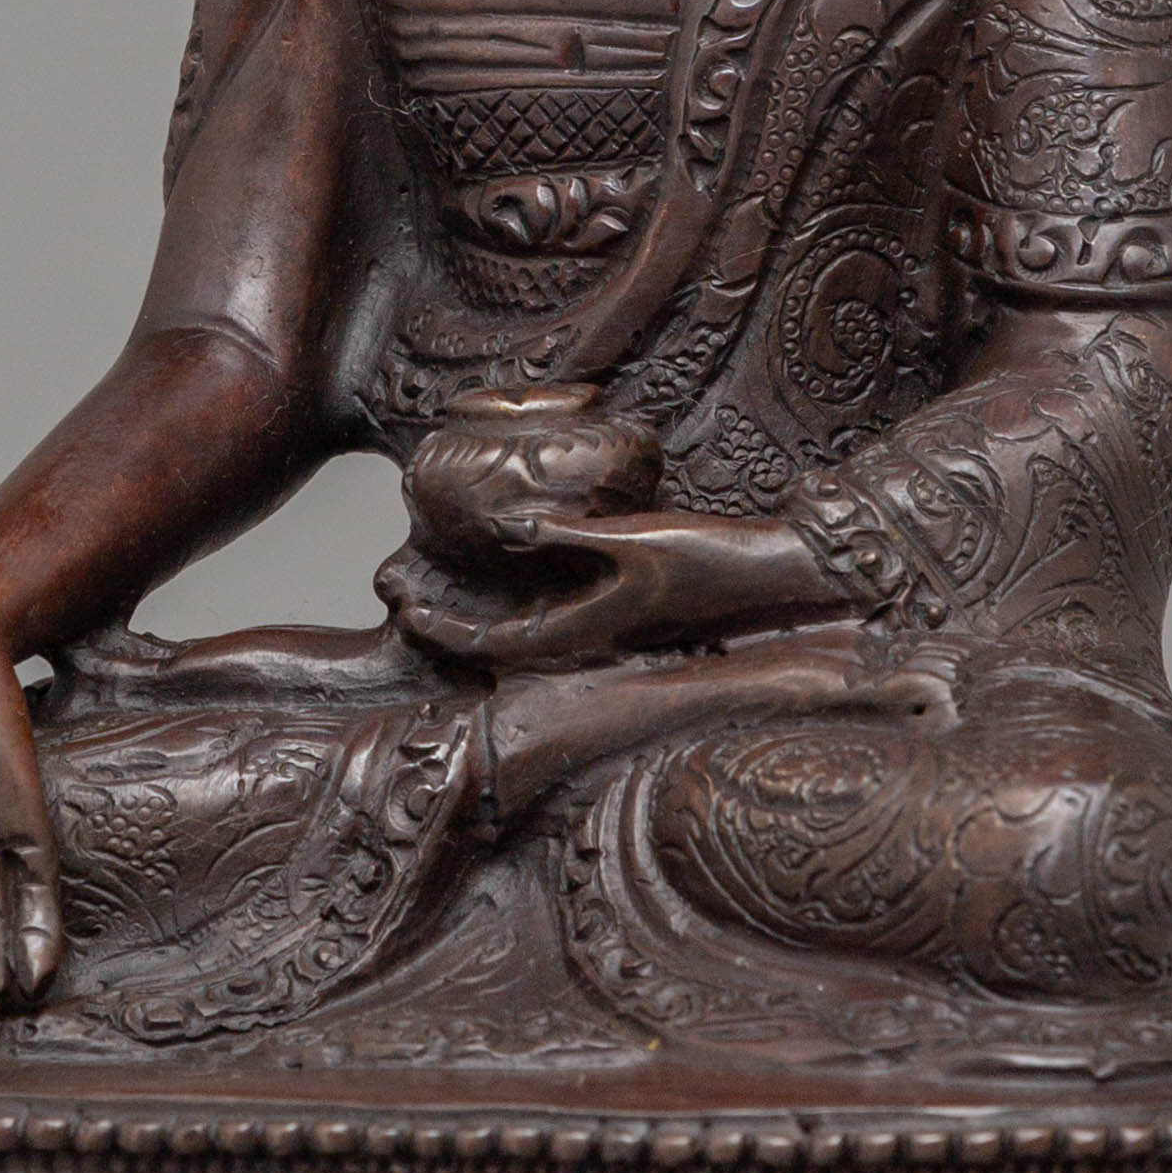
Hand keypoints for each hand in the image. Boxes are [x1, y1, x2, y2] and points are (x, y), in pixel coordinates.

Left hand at [391, 508, 838, 668]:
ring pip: (524, 623)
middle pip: (498, 640)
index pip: (492, 644)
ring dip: (478, 605)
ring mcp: (604, 620)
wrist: (774, 572)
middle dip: (447, 620)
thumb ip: (569, 534)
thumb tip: (507, 527)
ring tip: (436, 574)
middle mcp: (587, 632)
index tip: (400, 603)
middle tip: (397, 588)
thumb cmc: (709, 560)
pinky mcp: (621, 602)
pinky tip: (511, 557)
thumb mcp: (635, 540)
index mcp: (584, 628)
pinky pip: (553, 605)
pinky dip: (519, 589)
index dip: (441, 630)